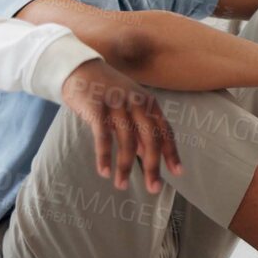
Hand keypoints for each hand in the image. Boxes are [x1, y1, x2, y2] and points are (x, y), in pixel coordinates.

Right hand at [59, 60, 181, 193]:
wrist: (80, 69)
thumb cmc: (108, 92)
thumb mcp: (130, 106)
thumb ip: (140, 128)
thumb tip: (147, 155)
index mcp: (149, 103)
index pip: (165, 131)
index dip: (172, 152)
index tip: (177, 172)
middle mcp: (136, 103)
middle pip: (150, 138)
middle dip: (153, 165)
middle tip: (153, 188)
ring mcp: (116, 104)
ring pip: (126, 141)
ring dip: (125, 166)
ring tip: (121, 185)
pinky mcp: (95, 107)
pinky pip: (102, 136)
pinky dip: (104, 156)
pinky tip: (105, 172)